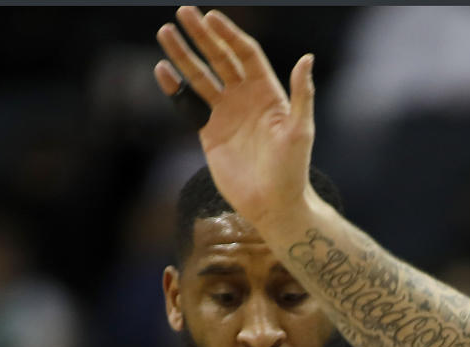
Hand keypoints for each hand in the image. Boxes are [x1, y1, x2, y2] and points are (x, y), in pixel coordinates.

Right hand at [155, 6, 313, 228]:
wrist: (273, 205)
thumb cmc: (292, 170)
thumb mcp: (300, 131)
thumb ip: (301, 95)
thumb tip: (306, 58)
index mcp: (267, 92)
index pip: (245, 53)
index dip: (228, 34)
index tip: (210, 17)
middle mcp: (244, 97)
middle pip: (220, 58)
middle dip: (202, 35)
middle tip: (183, 12)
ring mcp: (225, 114)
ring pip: (200, 76)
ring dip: (184, 55)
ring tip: (165, 33)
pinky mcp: (209, 133)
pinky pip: (189, 105)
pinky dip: (175, 89)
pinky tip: (163, 71)